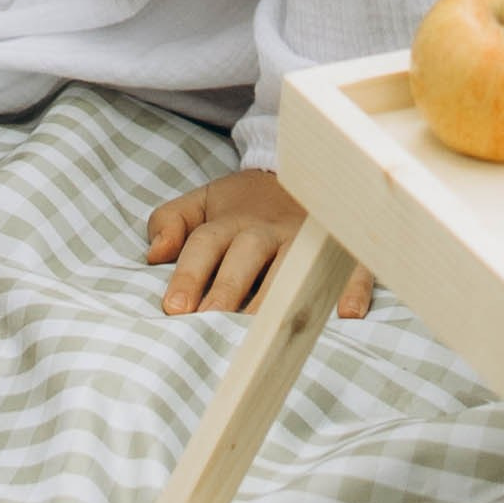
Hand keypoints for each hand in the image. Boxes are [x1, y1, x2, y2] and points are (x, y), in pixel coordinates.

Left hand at [147, 172, 373, 319]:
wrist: (304, 170)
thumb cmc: (245, 205)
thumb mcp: (203, 202)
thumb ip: (171, 221)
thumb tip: (153, 253)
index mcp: (232, 221)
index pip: (205, 245)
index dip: (188, 275)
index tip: (173, 309)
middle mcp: (269, 230)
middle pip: (246, 256)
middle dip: (228, 289)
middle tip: (211, 323)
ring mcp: (307, 240)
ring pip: (291, 266)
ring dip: (277, 296)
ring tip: (264, 332)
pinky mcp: (341, 250)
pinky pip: (350, 266)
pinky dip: (350, 288)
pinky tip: (346, 315)